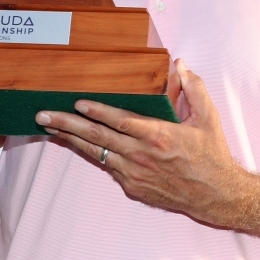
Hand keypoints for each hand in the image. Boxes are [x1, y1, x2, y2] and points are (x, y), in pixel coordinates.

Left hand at [35, 59, 247, 223]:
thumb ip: (194, 88)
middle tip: (43, 116)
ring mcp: (135, 173)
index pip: (119, 120)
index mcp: (158, 135)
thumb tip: (181, 64)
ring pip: (96, 153)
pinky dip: (91, 154)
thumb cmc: (212, 154)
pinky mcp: (133, 187)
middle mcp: (141, 155)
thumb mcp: (208, 117)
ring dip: (71, 140)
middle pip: (97, 137)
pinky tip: (77, 144)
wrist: (216, 195)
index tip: (77, 102)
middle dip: (67, 125)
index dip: (97, 111)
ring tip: (50, 129)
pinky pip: (108, 166)